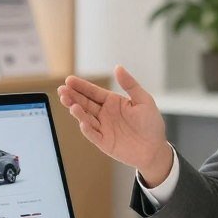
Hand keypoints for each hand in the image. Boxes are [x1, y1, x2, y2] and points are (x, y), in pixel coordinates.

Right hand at [57, 66, 172, 185]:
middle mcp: (105, 114)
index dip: (81, 86)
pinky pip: (93, 135)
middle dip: (73, 96)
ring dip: (77, 111)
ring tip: (69, 103)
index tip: (69, 80)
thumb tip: (118, 67)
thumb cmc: (151, 124)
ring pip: (86, 118)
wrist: (155, 149)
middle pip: (85, 103)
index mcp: (113, 102)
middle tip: (62, 90)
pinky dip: (87, 129)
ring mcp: (103, 128)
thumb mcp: (144, 100)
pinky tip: (82, 121)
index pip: (93, 92)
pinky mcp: (104, 142)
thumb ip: (130, 85)